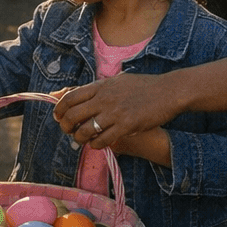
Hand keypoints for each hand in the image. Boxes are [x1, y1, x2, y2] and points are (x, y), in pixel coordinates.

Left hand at [54, 74, 182, 149]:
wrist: (168, 91)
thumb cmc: (143, 86)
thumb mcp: (117, 81)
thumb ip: (96, 88)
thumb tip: (73, 92)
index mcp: (101, 86)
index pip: (70, 97)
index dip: (59, 109)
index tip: (58, 116)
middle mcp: (104, 98)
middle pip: (72, 115)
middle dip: (66, 126)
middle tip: (68, 131)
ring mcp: (115, 112)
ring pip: (85, 130)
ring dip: (80, 138)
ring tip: (83, 140)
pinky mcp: (126, 126)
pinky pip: (103, 140)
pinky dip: (96, 145)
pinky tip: (98, 144)